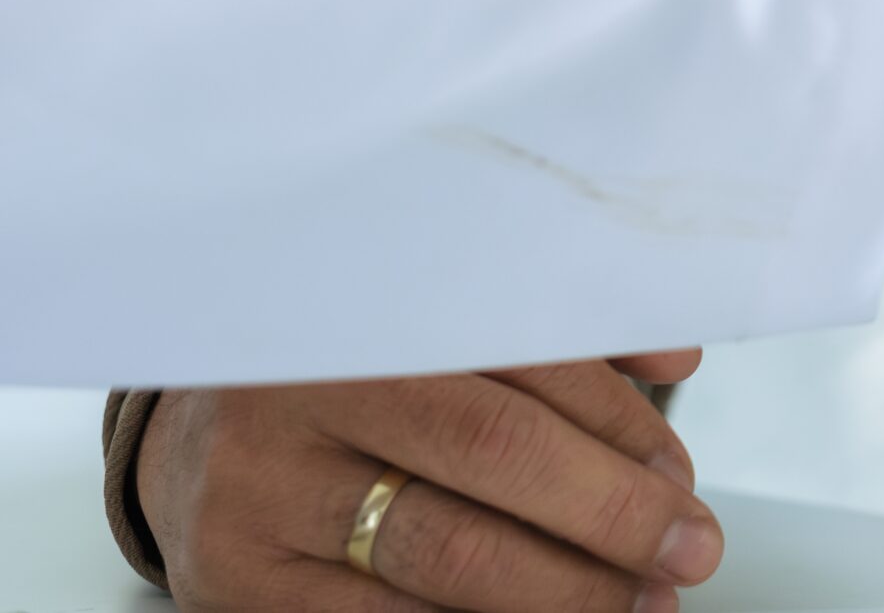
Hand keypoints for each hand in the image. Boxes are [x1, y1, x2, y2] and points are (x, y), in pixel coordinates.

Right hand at [137, 353, 720, 611]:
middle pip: (491, 454)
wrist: (194, 429)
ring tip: (639, 603)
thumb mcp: (443, 323)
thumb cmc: (352, 371)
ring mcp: (261, 492)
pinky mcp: (236, 582)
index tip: (682, 475)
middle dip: (610, 513)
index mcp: (370, 301)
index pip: (523, 362)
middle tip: (689, 551)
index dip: (618, 423)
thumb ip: (558, 334)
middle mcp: (304, 388)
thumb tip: (677, 354)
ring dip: (564, 591)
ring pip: (444, 557)